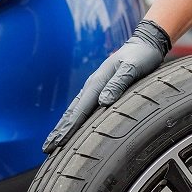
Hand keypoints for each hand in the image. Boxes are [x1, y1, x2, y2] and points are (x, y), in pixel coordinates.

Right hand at [42, 19, 172, 153]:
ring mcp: (94, 87)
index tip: (58, 142)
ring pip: (75, 111)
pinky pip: (82, 107)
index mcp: (98, 82)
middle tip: (46, 149)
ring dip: (63, 127)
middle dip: (59, 131)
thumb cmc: (141, 56)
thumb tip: (103, 102)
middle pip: (72, 113)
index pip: (80, 110)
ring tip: (53, 142)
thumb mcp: (133, 67)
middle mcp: (92, 85)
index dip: (69, 128)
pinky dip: (73, 119)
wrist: (144, 43)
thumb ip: (118, 83)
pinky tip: (70, 127)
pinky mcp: (99, 88)